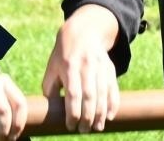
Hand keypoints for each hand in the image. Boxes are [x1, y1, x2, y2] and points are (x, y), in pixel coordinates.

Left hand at [42, 5, 120, 132]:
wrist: (83, 33)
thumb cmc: (63, 56)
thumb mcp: (52, 68)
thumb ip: (50, 89)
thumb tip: (52, 111)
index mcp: (69, 67)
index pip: (73, 93)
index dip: (73, 112)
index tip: (70, 126)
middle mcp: (86, 66)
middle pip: (90, 95)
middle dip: (88, 116)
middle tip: (84, 130)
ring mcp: (100, 66)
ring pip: (103, 93)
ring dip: (101, 113)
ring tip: (97, 128)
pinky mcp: (110, 68)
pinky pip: (113, 87)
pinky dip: (113, 102)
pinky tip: (110, 116)